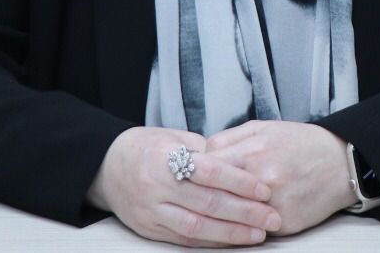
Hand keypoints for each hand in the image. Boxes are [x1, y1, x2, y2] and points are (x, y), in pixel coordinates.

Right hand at [87, 126, 281, 246]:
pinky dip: (211, 242)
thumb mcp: (176, 138)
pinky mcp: (149, 229)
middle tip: (273, 217)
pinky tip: (233, 242)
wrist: (106, 167)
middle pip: (207, 203)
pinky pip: (184, 239)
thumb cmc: (149, 147)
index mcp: (165, 157)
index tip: (265, 190)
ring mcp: (151, 211)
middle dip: (244, 212)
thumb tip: (243, 164)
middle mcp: (157, 186)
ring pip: (197, 226)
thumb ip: (207, 151)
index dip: (240, 182)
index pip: (210, 171)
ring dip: (231, 233)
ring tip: (259, 234)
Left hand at [204, 121, 354, 235]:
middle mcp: (262, 177)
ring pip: (230, 216)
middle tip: (190, 197)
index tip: (189, 175)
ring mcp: (273, 203)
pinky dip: (241, 227)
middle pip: (215, 193)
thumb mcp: (264, 128)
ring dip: (217, 216)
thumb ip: (230, 137)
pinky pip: (252, 229)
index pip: (207, 165)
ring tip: (207, 213)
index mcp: (254, 150)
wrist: (340, 163)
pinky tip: (235, 224)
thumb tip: (202, 151)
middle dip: (199, 196)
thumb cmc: (301, 143)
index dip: (193, 170)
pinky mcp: (284, 223)